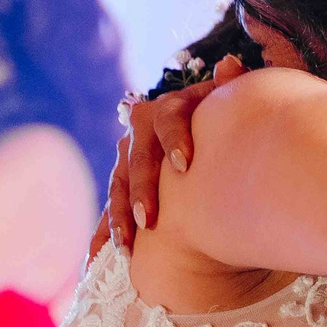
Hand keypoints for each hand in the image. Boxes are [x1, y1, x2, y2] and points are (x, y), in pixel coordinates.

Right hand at [93, 56, 248, 256]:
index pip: (167, 119)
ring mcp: (128, 163)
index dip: (175, 139)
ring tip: (126, 247)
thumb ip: (230, 85)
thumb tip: (232, 63)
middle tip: (149, 219)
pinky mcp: (123, 189)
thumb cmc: (222, 118)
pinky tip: (95, 264)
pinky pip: (110, 213)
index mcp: (168, 110)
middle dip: (140, 191)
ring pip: (117, 189)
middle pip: (136, 161)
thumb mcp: (227, 101)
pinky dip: (102, 237)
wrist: (207, 131)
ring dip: (118, 218)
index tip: (186, 164)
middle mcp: (141, 135)